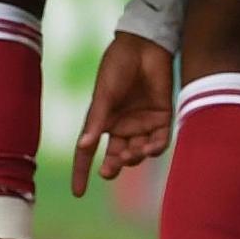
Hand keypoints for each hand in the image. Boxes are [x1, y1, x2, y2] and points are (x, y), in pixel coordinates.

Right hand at [74, 31, 175, 192]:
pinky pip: (159, 141)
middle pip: (117, 156)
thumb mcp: (104, 95)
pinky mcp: (161, 118)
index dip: (82, 171)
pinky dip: (155, 148)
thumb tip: (84, 146)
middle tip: (109, 171)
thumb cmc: (117, 67)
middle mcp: (122, 126)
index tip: (78, 193)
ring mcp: (142, 123)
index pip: (88, 151)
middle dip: (113, 167)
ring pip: (139, 152)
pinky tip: (150, 147)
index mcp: (102, 120)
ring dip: (135, 157)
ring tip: (131, 153)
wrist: (143, 46)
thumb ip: (97, 122)